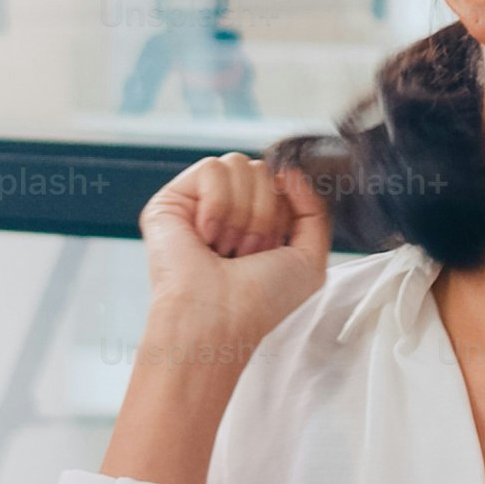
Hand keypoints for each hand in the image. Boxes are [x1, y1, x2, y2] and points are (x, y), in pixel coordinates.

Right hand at [134, 153, 335, 371]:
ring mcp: (197, 203)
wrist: (219, 319)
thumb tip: (289, 172)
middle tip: (246, 253)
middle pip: (261, 169)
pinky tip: (206, 236)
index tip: (270, 248)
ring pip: (238, 164)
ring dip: (241, 214)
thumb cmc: (258, 301)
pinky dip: (217, 206)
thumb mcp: (309, 258)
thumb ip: (313, 210)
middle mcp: (226, 209)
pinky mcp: (171, 200)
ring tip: (226, 248)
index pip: (280, 181)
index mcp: (254, 221)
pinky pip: (211, 169)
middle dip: (263, 215)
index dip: (283, 212)